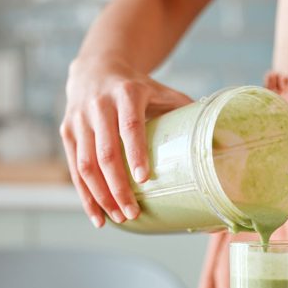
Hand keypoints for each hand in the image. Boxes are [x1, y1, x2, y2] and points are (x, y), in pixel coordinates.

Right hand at [59, 56, 191, 227]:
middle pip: (105, 153)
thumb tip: (220, 138)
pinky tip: (97, 216)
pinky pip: (74, 169)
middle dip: (118, 187)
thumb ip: (185, 110)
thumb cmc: (138, 87)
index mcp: (127, 94)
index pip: (130, 127)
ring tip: (118, 219)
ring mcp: (79, 120)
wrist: (95, 68)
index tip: (144, 180)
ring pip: (85, 165)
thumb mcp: (162, 91)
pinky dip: (85, 195)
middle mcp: (99, 105)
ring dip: (101, 196)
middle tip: (132, 213)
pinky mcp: (66, 132)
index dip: (136, 153)